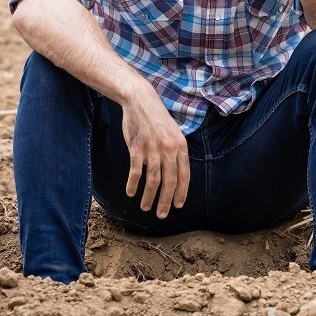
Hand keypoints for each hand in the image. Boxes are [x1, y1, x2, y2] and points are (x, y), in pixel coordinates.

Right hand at [119, 89, 189, 216]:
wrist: (141, 100)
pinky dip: (133, 184)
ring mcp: (153, 149)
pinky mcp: (137, 147)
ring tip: (146, 208)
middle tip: (161, 215)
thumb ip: (177, 152)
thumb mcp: (174, 132)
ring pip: (153, 180)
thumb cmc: (157, 118)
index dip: (181, 192)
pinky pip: (136, 171)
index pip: (184, 175)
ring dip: (149, 197)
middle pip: (169, 181)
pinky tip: (130, 192)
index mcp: (181, 146)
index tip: (178, 205)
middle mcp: (169, 149)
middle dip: (166, 201)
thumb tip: (177, 174)